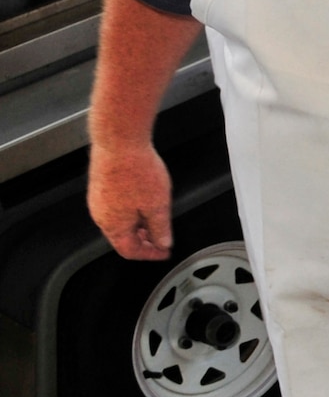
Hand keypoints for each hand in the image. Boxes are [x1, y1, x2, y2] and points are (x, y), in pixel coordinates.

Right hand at [88, 143, 174, 260]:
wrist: (119, 141)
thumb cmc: (136, 170)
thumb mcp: (158, 205)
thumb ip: (161, 228)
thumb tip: (163, 243)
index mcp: (113, 225)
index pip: (129, 251)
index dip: (149, 254)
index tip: (163, 252)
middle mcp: (101, 215)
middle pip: (122, 238)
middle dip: (143, 241)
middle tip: (160, 239)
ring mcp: (98, 199)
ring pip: (118, 222)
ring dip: (137, 226)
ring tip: (154, 221)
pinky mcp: (100, 186)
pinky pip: (115, 207)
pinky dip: (130, 212)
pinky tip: (143, 202)